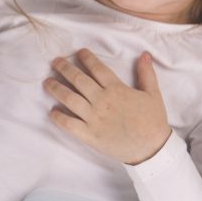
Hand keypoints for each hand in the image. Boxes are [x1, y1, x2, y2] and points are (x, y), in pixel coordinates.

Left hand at [44, 48, 170, 164]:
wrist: (151, 148)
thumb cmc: (153, 120)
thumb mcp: (153, 93)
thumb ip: (147, 73)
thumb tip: (144, 54)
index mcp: (117, 89)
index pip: (97, 69)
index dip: (86, 58)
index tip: (78, 52)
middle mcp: (102, 100)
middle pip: (78, 80)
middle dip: (65, 68)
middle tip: (55, 62)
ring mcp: (93, 118)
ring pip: (69, 99)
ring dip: (56, 88)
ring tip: (47, 82)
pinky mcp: (89, 135)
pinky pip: (69, 124)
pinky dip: (58, 117)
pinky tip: (52, 111)